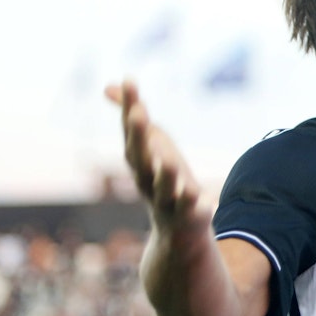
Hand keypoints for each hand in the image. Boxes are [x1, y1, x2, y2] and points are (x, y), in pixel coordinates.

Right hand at [105, 80, 209, 232]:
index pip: (131, 131)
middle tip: (139, 112)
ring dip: (165, 174)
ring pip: (164, 188)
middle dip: (139, 136)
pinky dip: (197, 206)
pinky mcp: (189, 218)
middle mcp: (147, 181)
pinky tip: (207, 200)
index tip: (130, 80)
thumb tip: (107, 86)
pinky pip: (192, 212)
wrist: (177, 234)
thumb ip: (134, 120)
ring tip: (168, 160)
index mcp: (139, 162)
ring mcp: (166, 201)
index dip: (128, 107)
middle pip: (140, 158)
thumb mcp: (150, 147)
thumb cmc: (163, 182)